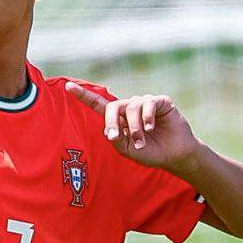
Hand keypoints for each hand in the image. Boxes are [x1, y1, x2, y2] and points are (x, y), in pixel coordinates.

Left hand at [64, 82, 201, 175]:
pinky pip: (148, 103)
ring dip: (134, 127)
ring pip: (131, 108)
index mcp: (119, 118)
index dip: (84, 95)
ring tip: (141, 141)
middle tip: (115, 137)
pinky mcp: (161, 101)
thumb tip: (110, 130)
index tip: (67, 86)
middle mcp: (130, 107)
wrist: (175, 156)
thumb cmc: (150, 153)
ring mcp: (145, 102)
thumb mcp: (127, 150)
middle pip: (113, 106)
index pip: (99, 104)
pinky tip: (150, 127)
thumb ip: (116, 139)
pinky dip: (146, 117)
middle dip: (112, 122)